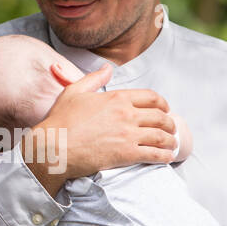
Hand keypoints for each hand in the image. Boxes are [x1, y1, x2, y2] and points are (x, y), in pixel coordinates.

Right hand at [21, 64, 177, 195]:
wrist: (54, 147)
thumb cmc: (61, 120)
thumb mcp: (74, 92)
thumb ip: (94, 78)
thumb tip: (107, 68)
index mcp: (117, 98)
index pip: (151, 97)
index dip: (163, 104)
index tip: (165, 110)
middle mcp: (126, 114)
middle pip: (160, 117)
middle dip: (169, 123)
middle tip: (171, 128)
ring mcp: (128, 135)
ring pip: (161, 136)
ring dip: (170, 140)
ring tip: (172, 144)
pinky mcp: (126, 154)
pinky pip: (154, 154)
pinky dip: (164, 156)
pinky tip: (166, 157)